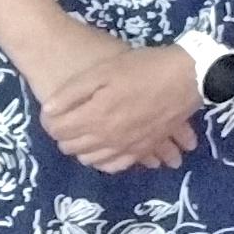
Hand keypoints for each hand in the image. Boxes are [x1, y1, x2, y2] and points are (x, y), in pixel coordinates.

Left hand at [40, 42, 204, 173]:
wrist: (185, 77)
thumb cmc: (143, 68)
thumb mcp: (106, 69)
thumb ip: (74, 91)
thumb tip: (48, 111)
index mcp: (96, 117)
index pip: (58, 130)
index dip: (49, 121)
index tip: (51, 110)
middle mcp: (107, 139)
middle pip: (72, 147)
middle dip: (63, 134)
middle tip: (65, 118)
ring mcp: (125, 148)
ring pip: (92, 159)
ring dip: (81, 148)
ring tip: (82, 130)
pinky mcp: (141, 150)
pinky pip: (115, 165)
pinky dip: (103, 161)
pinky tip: (102, 149)